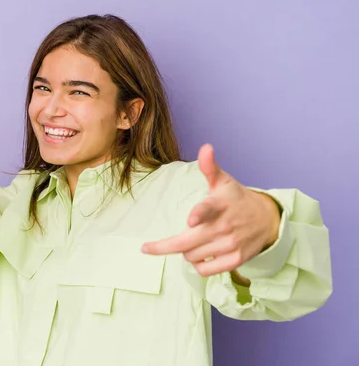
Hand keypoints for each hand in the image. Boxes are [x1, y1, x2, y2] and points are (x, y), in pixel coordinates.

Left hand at [142, 144, 280, 277]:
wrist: (268, 220)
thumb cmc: (237, 199)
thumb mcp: (223, 181)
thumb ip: (209, 167)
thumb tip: (205, 147)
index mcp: (220, 204)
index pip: (208, 209)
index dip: (199, 214)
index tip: (191, 220)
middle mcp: (225, 225)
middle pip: (187, 243)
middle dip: (164, 246)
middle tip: (147, 248)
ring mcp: (231, 244)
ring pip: (192, 257)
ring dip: (186, 252)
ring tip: (193, 242)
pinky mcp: (236, 260)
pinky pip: (205, 270)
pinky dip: (198, 265)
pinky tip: (201, 256)